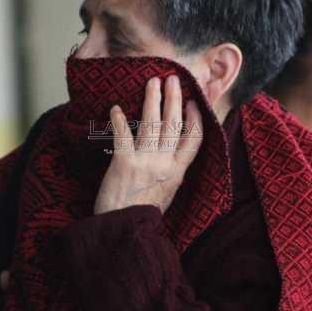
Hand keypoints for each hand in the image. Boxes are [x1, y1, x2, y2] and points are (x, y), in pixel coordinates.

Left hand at [94, 75, 203, 214]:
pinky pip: (123, 134)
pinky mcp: (124, 162)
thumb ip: (170, 173)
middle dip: (174, 99)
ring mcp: (145, 161)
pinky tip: (116, 108)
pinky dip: (120, 120)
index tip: (194, 102)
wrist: (124, 231)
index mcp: (177, 172)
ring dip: (152, 99)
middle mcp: (165, 164)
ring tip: (152, 82)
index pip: (193, 140)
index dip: (195, 118)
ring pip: (152, 123)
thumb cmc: (142, 214)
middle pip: (173, 124)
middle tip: (173, 79)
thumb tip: (173, 156)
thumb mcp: (166, 194)